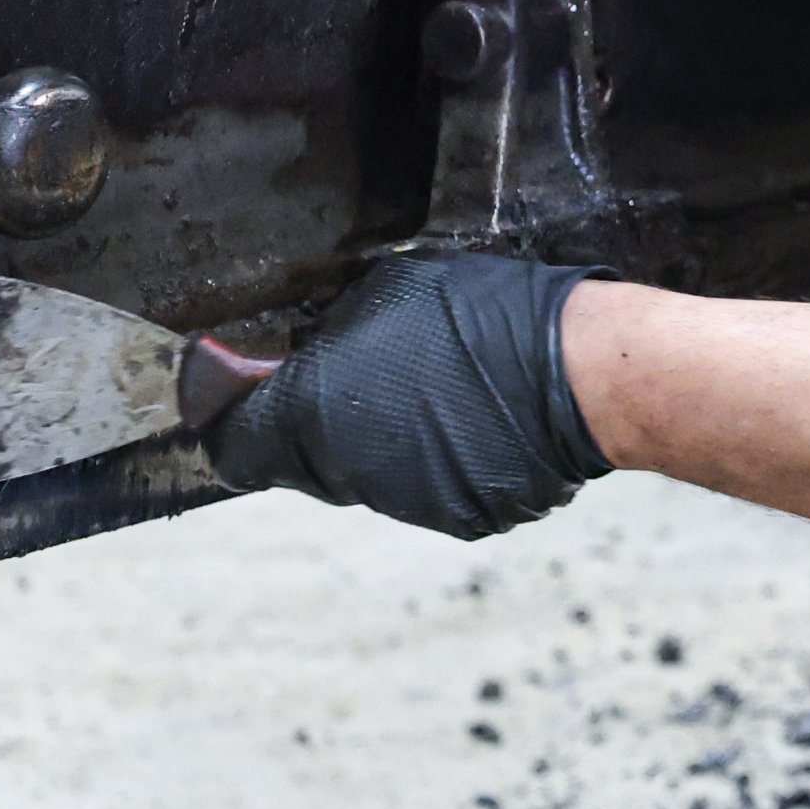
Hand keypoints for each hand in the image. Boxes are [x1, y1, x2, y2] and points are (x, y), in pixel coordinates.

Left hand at [205, 251, 611, 536]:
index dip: (233, 419)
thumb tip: (312, 346)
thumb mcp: (387, 289)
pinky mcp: (459, 519)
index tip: (244, 399)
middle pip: (299, 461)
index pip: (232, 445)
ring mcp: (405, 503)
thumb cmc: (484, 316)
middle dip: (313, 424)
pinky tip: (471, 419)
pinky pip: (425, 489)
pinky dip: (436, 460)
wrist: (577, 372)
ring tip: (432, 392)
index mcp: (310, 413)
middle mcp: (347, 471)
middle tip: (359, 376)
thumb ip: (331, 328)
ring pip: (364, 475)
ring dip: (379, 441)